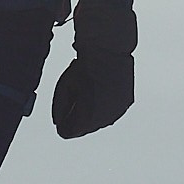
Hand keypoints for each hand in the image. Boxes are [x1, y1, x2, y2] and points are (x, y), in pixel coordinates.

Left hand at [51, 4, 136, 139]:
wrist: (108, 51)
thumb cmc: (84, 67)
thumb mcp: (64, 87)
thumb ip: (59, 108)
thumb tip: (58, 122)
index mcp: (87, 116)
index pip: (68, 132)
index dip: (62, 125)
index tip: (60, 119)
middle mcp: (104, 118)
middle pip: (85, 128)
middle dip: (77, 119)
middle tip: (71, 108)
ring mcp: (117, 111)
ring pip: (100, 121)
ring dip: (91, 114)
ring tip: (85, 98)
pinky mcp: (126, 103)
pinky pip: (112, 111)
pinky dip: (104, 107)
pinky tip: (97, 96)